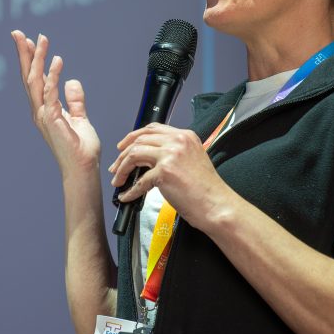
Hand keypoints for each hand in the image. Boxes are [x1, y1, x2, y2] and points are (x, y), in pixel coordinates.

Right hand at [11, 30, 100, 176]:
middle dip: (24, 53)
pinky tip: (57, 60)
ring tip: (41, 39)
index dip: (30, 59)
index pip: (34, 79)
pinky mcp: (52, 119)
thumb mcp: (79, 118)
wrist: (83, 168)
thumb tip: (72, 81)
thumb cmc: (80, 148)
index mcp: (44, 109)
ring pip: (35, 81)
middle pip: (28, 76)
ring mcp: (43, 114)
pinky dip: (53, 75)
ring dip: (37, 58)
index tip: (27, 40)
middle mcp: (39, 110)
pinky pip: (50, 92)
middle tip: (18, 33)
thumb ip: (75, 100)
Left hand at [107, 123, 232, 229]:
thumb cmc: (206, 188)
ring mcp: (171, 155)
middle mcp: (178, 141)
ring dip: (122, 168)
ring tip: (118, 180)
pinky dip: (130, 190)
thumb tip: (147, 157)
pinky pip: (139, 180)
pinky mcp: (165, 171)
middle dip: (123, 154)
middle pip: (140, 140)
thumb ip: (173, 153)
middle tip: (116, 166)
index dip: (133, 137)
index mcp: (185, 136)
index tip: (123, 146)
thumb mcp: (192, 159)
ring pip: (134, 154)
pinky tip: (127, 196)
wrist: (217, 205)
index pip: (153, 129)